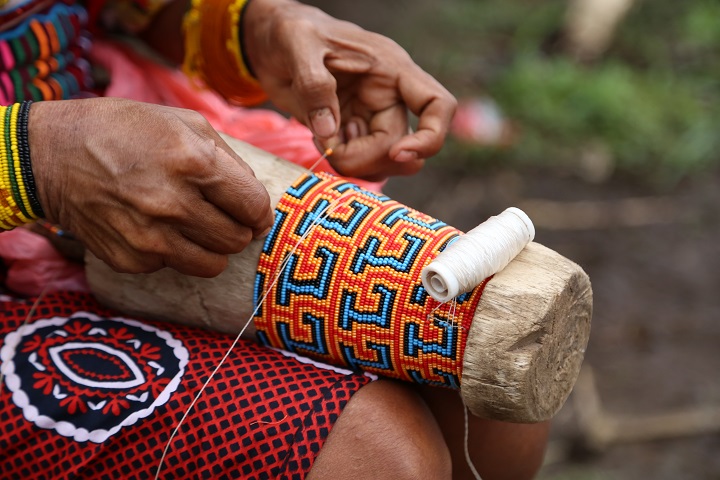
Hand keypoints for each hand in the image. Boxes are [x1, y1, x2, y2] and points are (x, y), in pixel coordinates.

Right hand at [29, 98, 273, 276]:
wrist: (51, 156)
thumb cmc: (124, 131)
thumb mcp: (184, 123)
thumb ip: (231, 162)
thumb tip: (259, 203)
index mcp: (192, 162)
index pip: (254, 207)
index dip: (259, 211)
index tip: (252, 211)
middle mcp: (172, 203)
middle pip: (237, 239)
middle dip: (237, 228)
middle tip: (220, 214)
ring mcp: (149, 237)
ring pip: (213, 263)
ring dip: (212, 246)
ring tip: (194, 224)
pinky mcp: (130, 259)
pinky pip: (175, 266)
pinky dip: (174, 251)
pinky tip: (156, 226)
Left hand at [243, 0, 456, 180]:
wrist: (271, 42)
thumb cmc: (290, 31)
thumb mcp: (297, 44)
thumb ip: (314, 84)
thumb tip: (329, 130)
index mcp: (391, 69)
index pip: (437, 105)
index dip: (429, 137)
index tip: (397, 153)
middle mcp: (389, 96)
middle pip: (401, 147)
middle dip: (366, 159)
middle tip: (329, 148)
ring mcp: (372, 116)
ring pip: (384, 161)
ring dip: (354, 164)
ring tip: (322, 140)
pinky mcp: (353, 131)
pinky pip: (361, 161)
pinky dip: (342, 161)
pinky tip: (320, 139)